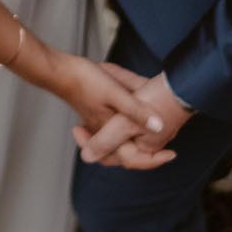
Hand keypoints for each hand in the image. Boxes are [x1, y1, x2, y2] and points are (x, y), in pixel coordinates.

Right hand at [43, 55, 176, 170]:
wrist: (59, 70)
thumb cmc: (84, 80)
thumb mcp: (116, 94)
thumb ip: (137, 111)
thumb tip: (159, 127)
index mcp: (109, 132)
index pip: (133, 159)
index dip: (154, 160)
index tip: (171, 154)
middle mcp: (103, 133)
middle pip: (125, 155)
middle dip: (145, 154)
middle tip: (164, 149)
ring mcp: (97, 125)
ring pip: (118, 144)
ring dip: (134, 143)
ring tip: (152, 138)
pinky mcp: (94, 114)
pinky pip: (112, 130)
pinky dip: (125, 130)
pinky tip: (132, 119)